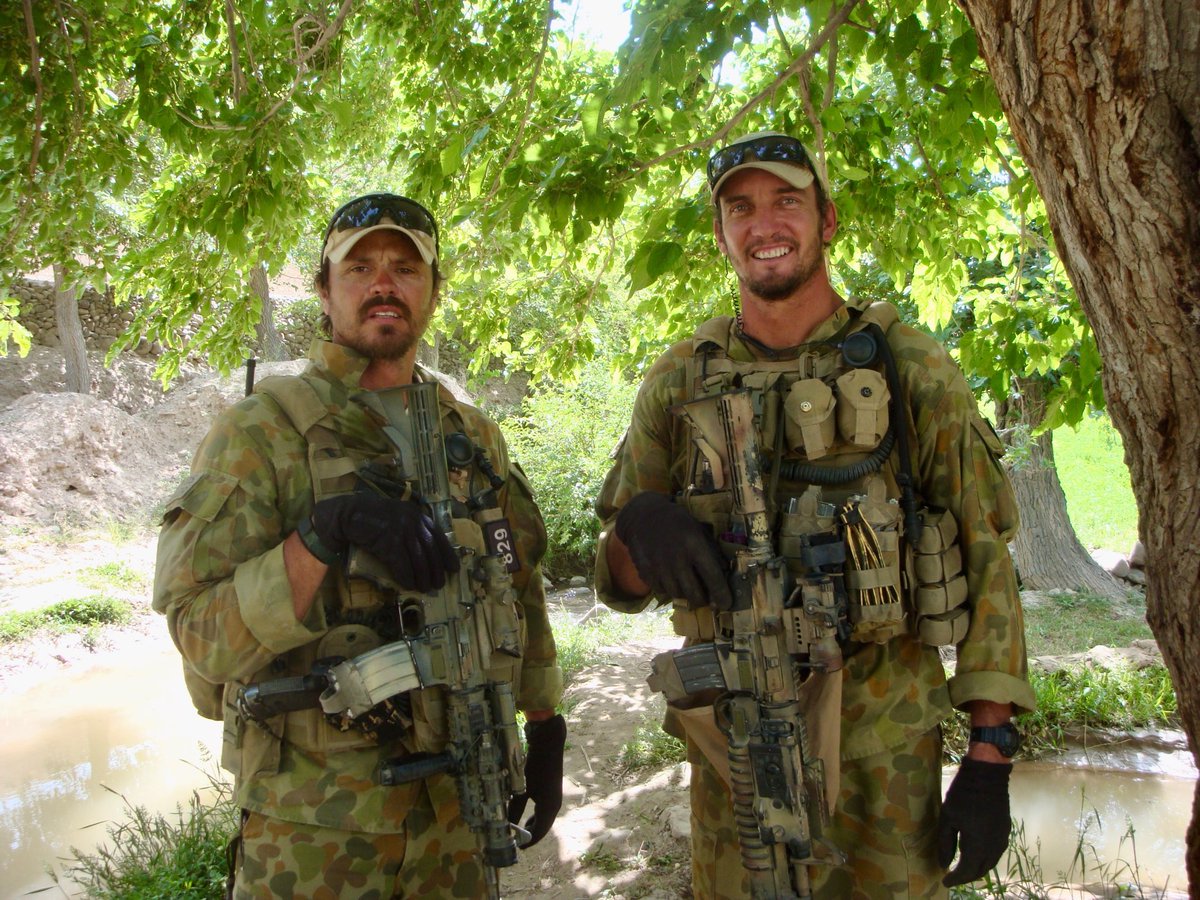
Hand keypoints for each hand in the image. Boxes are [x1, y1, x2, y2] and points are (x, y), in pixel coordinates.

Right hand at [304, 494, 458, 591]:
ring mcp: (401, 531)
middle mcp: (413, 522)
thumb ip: (414, 529)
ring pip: (418, 560)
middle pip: (430, 551)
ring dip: (422, 577)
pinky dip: (406, 577)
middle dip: (436, 570)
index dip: (448, 555)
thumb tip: (428, 554)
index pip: (439, 537)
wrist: (349, 515)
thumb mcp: (400, 517)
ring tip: (424, 588)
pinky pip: (401, 565)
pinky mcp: (388, 542)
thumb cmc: (374, 518)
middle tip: (438, 585)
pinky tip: (408, 586)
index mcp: (418, 516)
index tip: (454, 569)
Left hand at [507, 714, 565, 846]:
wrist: (549, 745)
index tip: (516, 848)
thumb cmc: (535, 767)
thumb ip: (515, 808)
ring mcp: (555, 797)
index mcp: (549, 808)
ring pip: (545, 818)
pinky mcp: (553, 790)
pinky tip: (527, 813)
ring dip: (533, 824)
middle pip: (543, 826)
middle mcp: (555, 805)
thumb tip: (508, 825)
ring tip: (519, 829)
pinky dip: (537, 815)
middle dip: (530, 834)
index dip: (528, 841)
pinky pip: (545, 809)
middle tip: (516, 840)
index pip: (539, 832)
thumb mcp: (522, 789)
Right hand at [613, 492, 731, 609]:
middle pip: (694, 594)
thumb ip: (711, 551)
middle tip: (705, 598)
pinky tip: (670, 579)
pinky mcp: (645, 572)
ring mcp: (659, 567)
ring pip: (677, 595)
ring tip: (687, 586)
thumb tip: (724, 573)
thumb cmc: (677, 522)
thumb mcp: (698, 530)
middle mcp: (677, 559)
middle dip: (703, 600)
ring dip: (685, 595)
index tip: (726, 604)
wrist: (643, 516)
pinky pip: (661, 591)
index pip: (712, 577)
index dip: (721, 594)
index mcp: (694, 545)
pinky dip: (668, 589)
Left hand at [937, 757, 1012, 886]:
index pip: (966, 871)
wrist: (987, 776)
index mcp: (977, 845)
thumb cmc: (963, 795)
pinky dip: (986, 859)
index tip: (944, 881)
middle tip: (953, 877)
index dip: (955, 879)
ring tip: (963, 869)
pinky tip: (976, 855)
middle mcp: (993, 846)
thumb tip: (943, 864)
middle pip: (980, 870)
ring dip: (977, 869)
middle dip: (966, 876)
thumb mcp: (948, 818)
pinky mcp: (1006, 831)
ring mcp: (1002, 839)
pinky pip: (996, 853)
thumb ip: (945, 843)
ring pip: (991, 863)